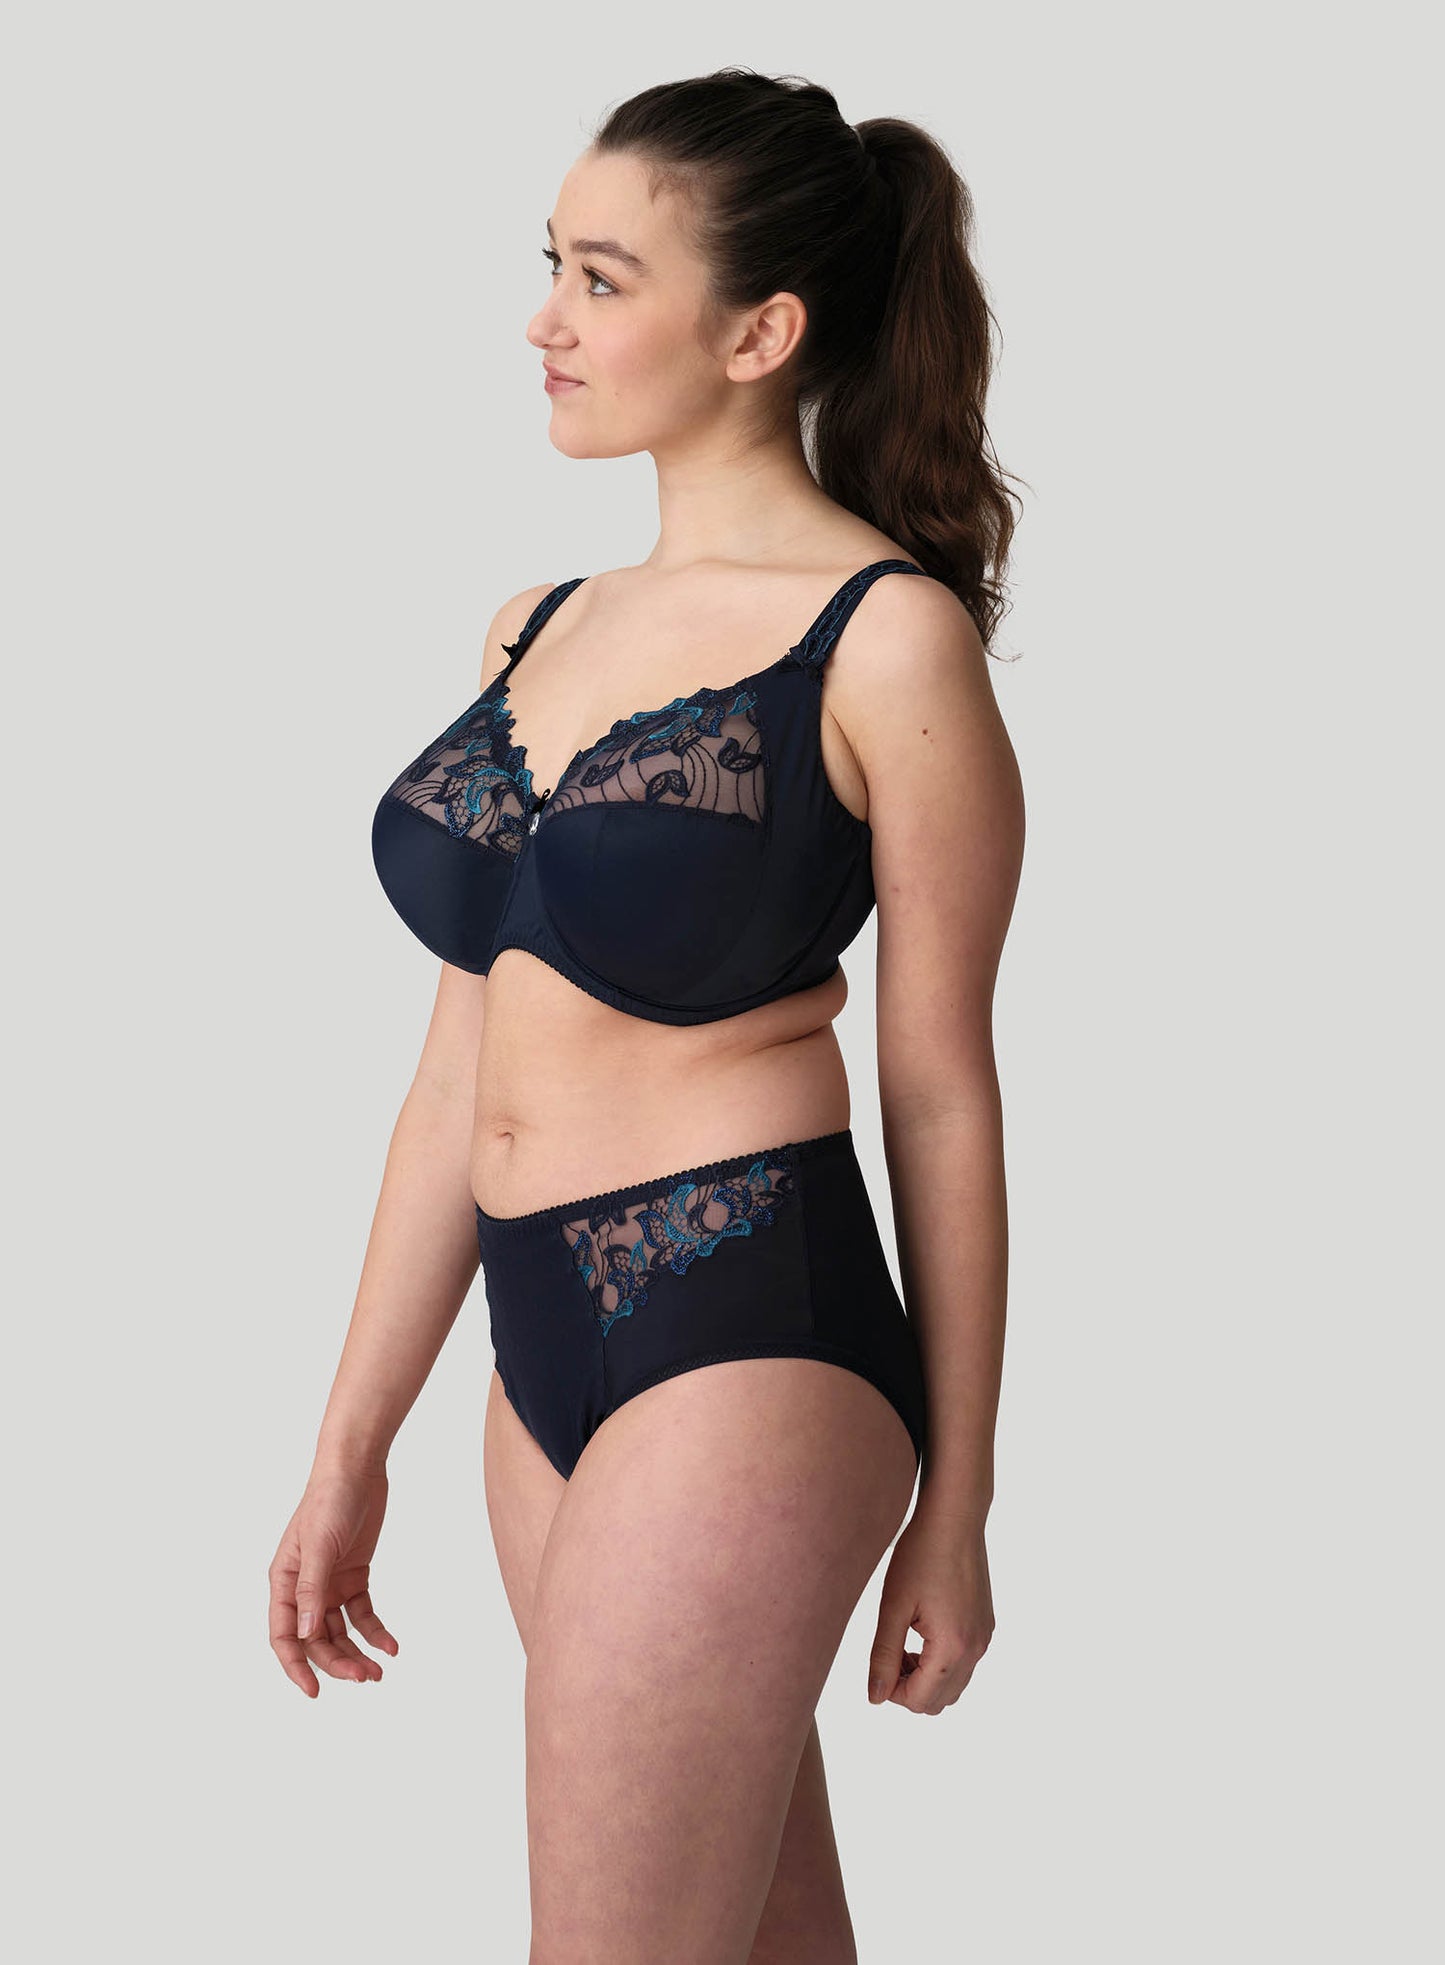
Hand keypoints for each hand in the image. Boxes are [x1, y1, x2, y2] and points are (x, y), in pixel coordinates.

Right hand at [267, 1464, 398, 1696]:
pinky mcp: (354, 1576)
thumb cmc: (329, 1500)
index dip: (295, 1667)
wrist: (357, 1469)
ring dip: (356, 1652)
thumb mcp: (319, 1546)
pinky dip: (375, 1631)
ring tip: (378, 1671)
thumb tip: (304, 1635)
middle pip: (315, 1639)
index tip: (314, 1692)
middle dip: (337, 1662)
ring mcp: (330, 1583)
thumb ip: (311, 1590)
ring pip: (339, 1632)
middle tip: (365, 1677)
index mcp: (284, 1581)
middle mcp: (304, 1587)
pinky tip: (391, 1645)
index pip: (284, 1636)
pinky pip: (362, 1613)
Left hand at [867, 1504, 994, 1713]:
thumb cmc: (920, 1555)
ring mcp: (984, 1638)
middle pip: (939, 1701)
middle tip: (890, 1650)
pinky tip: (923, 1628)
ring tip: (905, 1639)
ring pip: (954, 1685)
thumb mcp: (893, 1606)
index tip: (879, 1659)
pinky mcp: (986, 1626)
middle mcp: (976, 1650)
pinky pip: (965, 1664)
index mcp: (952, 1648)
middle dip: (909, 1687)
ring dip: (926, 1676)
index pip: (919, 1700)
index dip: (891, 1690)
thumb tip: (875, 1697)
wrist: (954, 1518)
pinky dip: (942, 1661)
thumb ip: (883, 1655)